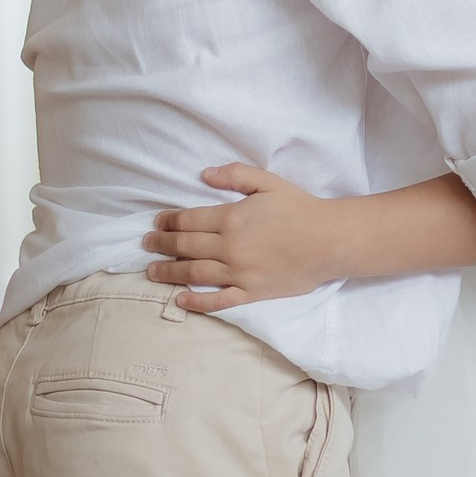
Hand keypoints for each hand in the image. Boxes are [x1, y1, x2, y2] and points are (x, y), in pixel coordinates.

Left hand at [147, 166, 342, 308]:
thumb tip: (204, 174)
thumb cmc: (300, 208)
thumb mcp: (268, 182)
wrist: (330, 240)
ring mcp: (239, 272)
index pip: (188, 220)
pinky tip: (180, 300)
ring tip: (152, 271)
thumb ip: (235, 176)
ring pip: (193, 273)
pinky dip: (196, 302)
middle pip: (184, 246)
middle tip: (146, 244)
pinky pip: (218, 301)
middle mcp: (229, 246)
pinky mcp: (251, 292)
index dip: (168, 222)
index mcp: (231, 218)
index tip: (156, 223)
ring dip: (168, 272)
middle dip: (161, 245)